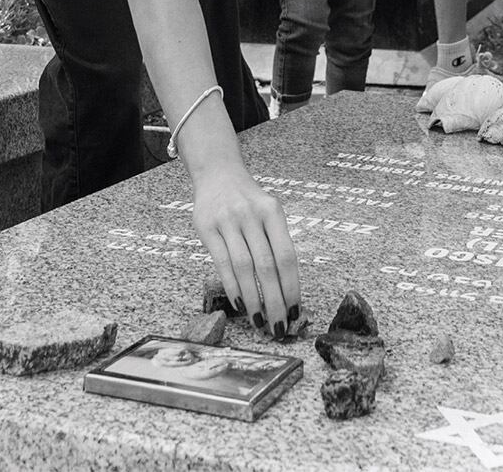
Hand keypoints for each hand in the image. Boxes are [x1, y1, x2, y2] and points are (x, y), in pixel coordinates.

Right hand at [191, 164, 304, 337]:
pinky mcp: (207, 229)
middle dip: (275, 301)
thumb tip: (287, 289)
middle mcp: (251, 216)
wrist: (217, 174)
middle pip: (267, 267)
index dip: (292, 287)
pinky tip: (240, 304)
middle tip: (279, 327)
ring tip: (260, 322)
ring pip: (244, 268)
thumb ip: (276, 243)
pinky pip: (222, 264)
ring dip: (254, 299)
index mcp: (273, 212)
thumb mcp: (269, 212)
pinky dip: (233, 287)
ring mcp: (228, 221)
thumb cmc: (249, 201)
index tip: (295, 312)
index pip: (287, 256)